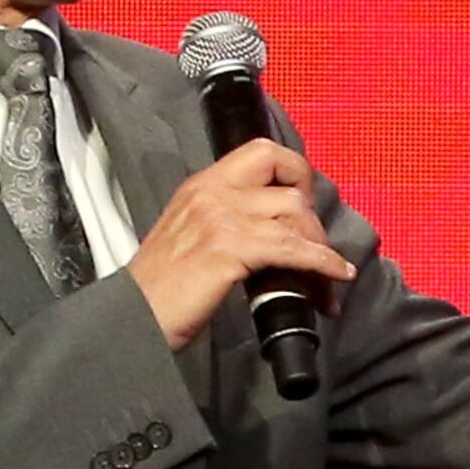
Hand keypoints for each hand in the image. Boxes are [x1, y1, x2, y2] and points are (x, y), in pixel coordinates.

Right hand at [125, 139, 354, 350]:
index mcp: (202, 184)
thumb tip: (272, 231)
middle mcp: (213, 191)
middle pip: (288, 183)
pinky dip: (323, 263)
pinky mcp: (231, 248)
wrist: (133, 316)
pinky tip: (337, 276)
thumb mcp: (189, 234)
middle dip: (313, 218)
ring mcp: (222, 217)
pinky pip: (293, 249)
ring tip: (324, 281)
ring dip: (320, 248)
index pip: (262, 152)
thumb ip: (224, 220)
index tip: (305, 203)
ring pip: (295, 215)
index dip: (295, 172)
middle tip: (319, 248)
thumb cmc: (161, 288)